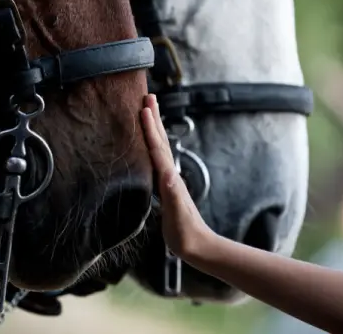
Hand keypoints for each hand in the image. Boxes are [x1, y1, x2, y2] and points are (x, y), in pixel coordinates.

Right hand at [140, 94, 214, 259]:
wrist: (197, 245)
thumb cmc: (185, 233)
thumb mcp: (178, 215)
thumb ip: (174, 195)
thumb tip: (168, 174)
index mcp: (170, 178)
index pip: (158, 148)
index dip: (150, 129)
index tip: (144, 108)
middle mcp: (170, 174)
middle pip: (161, 140)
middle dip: (154, 118)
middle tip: (148, 97)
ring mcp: (169, 179)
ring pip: (160, 147)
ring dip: (154, 128)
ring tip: (147, 111)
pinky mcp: (166, 187)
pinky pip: (157, 159)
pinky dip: (152, 146)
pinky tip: (149, 145)